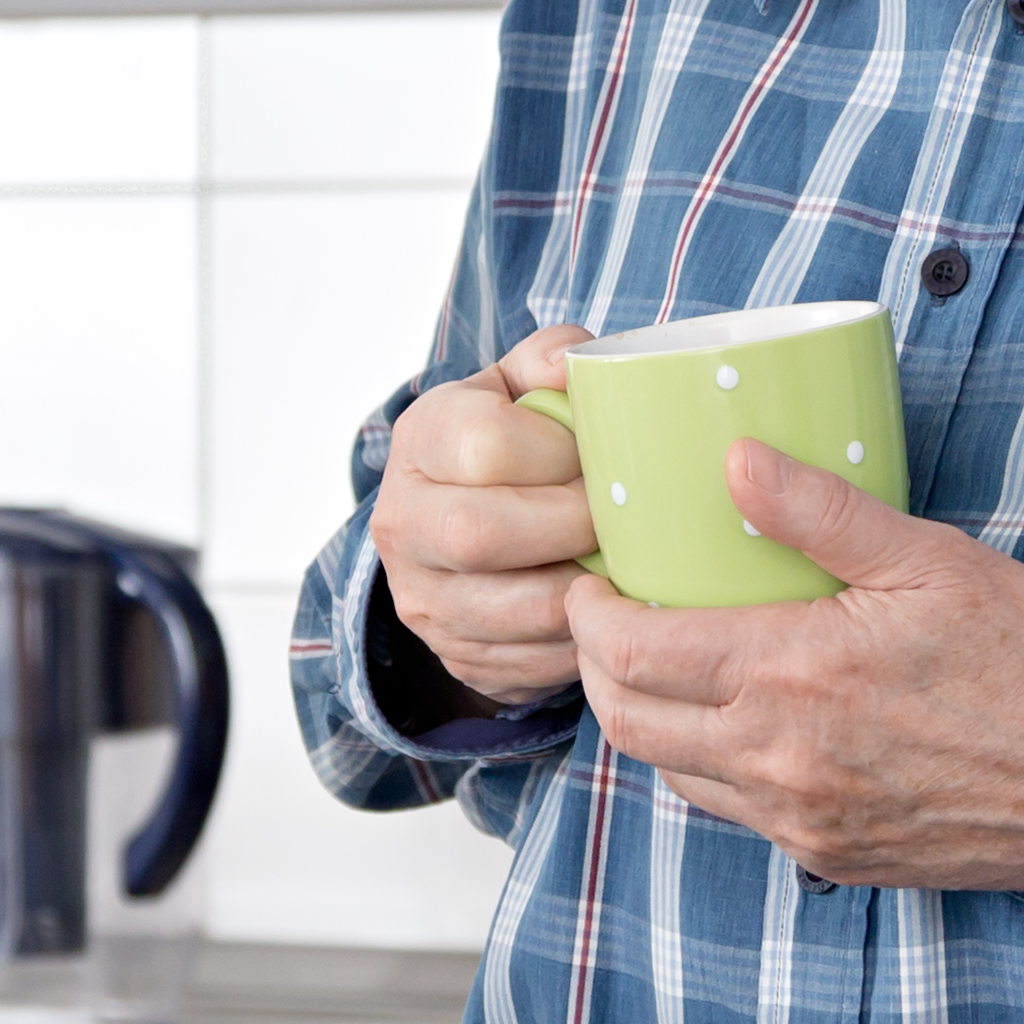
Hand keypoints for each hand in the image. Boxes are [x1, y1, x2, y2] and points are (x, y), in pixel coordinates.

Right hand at [366, 324, 603, 708]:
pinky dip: (581, 640)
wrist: (460, 524)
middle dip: (571, 526)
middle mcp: (402, 522)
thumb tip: (571, 365)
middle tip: (618, 517)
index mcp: (420, 440)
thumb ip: (549, 359)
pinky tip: (604, 609)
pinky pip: (530, 663)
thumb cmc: (509, 442)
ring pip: (513, 610)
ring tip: (621, 564)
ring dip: (585, 591)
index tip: (593, 454)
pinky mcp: (454, 654)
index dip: (557, 453)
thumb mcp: (518, 387)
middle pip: (481, 534)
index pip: (483, 446)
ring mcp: (421, 598)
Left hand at [564, 442, 1023, 891]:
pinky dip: (708, 764)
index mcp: (795, 675)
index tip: (589, 579)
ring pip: (672, 774)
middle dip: (596, 666)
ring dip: (649, 719)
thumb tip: (732, 459)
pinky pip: (733, 812)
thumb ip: (822, 511)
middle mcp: (782, 760)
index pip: (631, 655)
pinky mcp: (832, 854)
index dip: (587, 615)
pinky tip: (738, 720)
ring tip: (666, 663)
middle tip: (607, 617)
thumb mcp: (934, 560)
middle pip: (628, 723)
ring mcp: (803, 819)